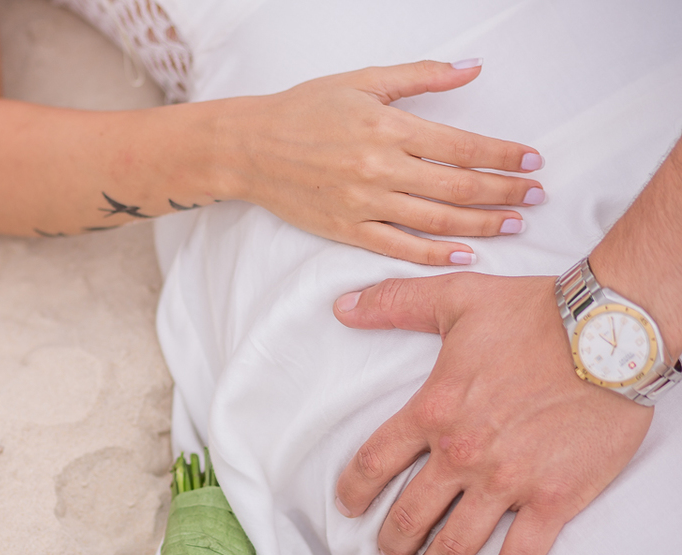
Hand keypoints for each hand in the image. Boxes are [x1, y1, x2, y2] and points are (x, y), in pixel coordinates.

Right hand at [225, 60, 544, 265]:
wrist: (250, 148)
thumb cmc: (304, 110)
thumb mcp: (363, 82)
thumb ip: (421, 77)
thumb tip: (473, 67)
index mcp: (387, 128)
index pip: (462, 146)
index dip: (502, 155)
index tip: (532, 160)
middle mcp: (379, 169)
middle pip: (458, 186)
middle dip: (504, 192)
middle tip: (536, 195)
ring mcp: (363, 205)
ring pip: (437, 220)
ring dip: (482, 223)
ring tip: (514, 223)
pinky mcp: (347, 230)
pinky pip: (399, 248)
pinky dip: (435, 254)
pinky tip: (466, 254)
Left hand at [331, 273, 652, 554]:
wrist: (612, 332)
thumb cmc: (534, 312)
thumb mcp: (455, 299)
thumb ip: (393, 304)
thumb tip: (341, 307)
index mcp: (432, 410)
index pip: (373, 463)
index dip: (353, 492)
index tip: (348, 510)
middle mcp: (461, 453)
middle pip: (409, 514)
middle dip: (392, 542)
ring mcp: (507, 481)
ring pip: (456, 544)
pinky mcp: (554, 499)